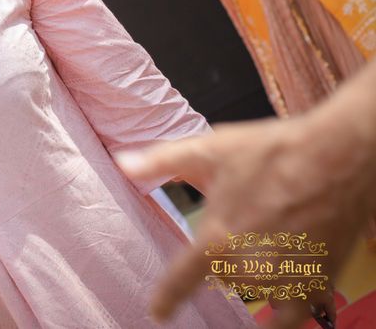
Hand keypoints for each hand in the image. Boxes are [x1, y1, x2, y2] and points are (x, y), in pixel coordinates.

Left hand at [116, 65, 375, 328]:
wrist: (339, 155)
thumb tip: (122, 164)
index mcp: (218, 238)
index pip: (181, 280)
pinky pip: (294, 315)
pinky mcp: (318, 280)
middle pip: (222, 279)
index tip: (157, 313)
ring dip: (251, 279)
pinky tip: (275, 321)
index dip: (166, 300)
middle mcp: (249, 266)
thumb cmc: (273, 150)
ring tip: (264, 244)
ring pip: (255, 292)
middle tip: (242, 225)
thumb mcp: (209, 148)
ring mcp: (286, 277)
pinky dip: (281, 320)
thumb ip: (161, 161)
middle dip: (222, 260)